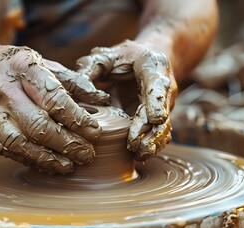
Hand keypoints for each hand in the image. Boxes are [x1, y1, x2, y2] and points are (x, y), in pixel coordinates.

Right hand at [0, 45, 108, 173]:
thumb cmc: (12, 67)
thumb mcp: (42, 63)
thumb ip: (72, 81)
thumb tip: (101, 100)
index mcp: (24, 69)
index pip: (53, 98)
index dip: (77, 118)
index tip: (95, 131)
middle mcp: (4, 91)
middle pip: (38, 124)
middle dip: (67, 143)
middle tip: (88, 154)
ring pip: (21, 143)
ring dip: (49, 158)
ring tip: (71, 165)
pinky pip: (10, 151)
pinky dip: (32, 161)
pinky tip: (50, 165)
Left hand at [76, 40, 176, 159]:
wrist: (149, 60)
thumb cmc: (125, 57)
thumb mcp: (107, 55)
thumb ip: (92, 66)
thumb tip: (80, 86)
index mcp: (154, 68)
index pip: (158, 86)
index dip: (157, 103)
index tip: (155, 118)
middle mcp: (163, 90)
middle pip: (161, 112)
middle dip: (149, 131)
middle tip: (136, 145)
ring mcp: (163, 106)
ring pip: (163, 127)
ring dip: (153, 142)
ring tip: (140, 155)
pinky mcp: (157, 118)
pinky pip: (157, 134)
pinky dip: (151, 145)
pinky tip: (140, 157)